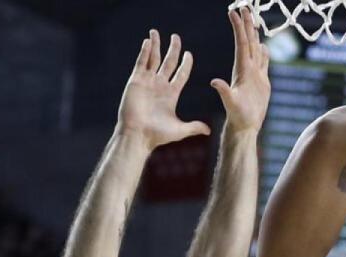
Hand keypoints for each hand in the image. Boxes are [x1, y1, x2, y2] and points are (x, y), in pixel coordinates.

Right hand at [117, 30, 210, 149]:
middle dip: (172, 49)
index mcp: (171, 94)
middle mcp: (160, 85)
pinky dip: (144, 52)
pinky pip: (141, 63)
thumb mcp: (179, 130)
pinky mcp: (136, 81)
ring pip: (153, 59)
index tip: (189, 54)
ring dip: (155, 45)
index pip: (181, 74)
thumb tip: (208, 131)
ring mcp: (147, 82)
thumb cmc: (157, 135)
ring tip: (156, 32)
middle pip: (168, 62)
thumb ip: (194, 127)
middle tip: (176, 37)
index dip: (185, 64)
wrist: (137, 135)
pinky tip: (148, 41)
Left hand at [211, 8, 270, 133]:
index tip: (234, 12)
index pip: (240, 44)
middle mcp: (247, 69)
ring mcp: (254, 75)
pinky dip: (264, 52)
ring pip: (255, 50)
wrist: (244, 127)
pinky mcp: (261, 82)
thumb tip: (214, 82)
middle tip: (245, 7)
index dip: (238, 28)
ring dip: (254, 35)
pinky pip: (263, 63)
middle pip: (248, 42)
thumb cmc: (238, 117)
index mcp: (241, 70)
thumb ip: (224, 92)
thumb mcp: (230, 103)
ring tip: (254, 21)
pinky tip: (263, 45)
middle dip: (247, 25)